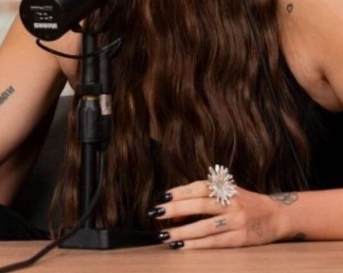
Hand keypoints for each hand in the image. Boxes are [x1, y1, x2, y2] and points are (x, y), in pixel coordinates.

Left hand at [152, 179, 293, 247]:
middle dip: (175, 209)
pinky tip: (182, 245)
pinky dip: (196, 244)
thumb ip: (203, 198)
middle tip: (156, 213)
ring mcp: (237, 221)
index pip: (198, 188)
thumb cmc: (244, 203)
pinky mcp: (241, 239)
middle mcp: (231, 203)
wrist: (278, 215)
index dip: (179, 192)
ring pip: (205, 227)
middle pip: (199, 205)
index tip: (161, 197)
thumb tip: (174, 214)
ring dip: (182, 231)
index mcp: (226, 188)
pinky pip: (215, 242)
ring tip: (164, 235)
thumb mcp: (227, 193)